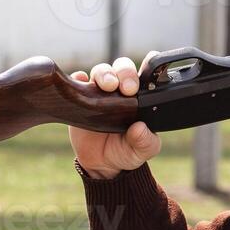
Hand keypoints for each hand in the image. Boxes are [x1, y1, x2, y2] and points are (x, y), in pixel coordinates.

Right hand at [69, 53, 160, 178]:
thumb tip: (139, 128)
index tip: (150, 65)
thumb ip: (146, 141)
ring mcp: (100, 91)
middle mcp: (121, 89)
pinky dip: (80, 77)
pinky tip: (82, 81)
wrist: (101, 164)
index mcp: (140, 97)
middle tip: (128, 88)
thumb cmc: (127, 151)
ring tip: (109, 86)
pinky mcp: (81, 97)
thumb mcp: (142, 151)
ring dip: (105, 74)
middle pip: (123, 68)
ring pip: (102, 71)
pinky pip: (79, 80)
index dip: (149, 65)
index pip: (147, 74)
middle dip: (125, 73)